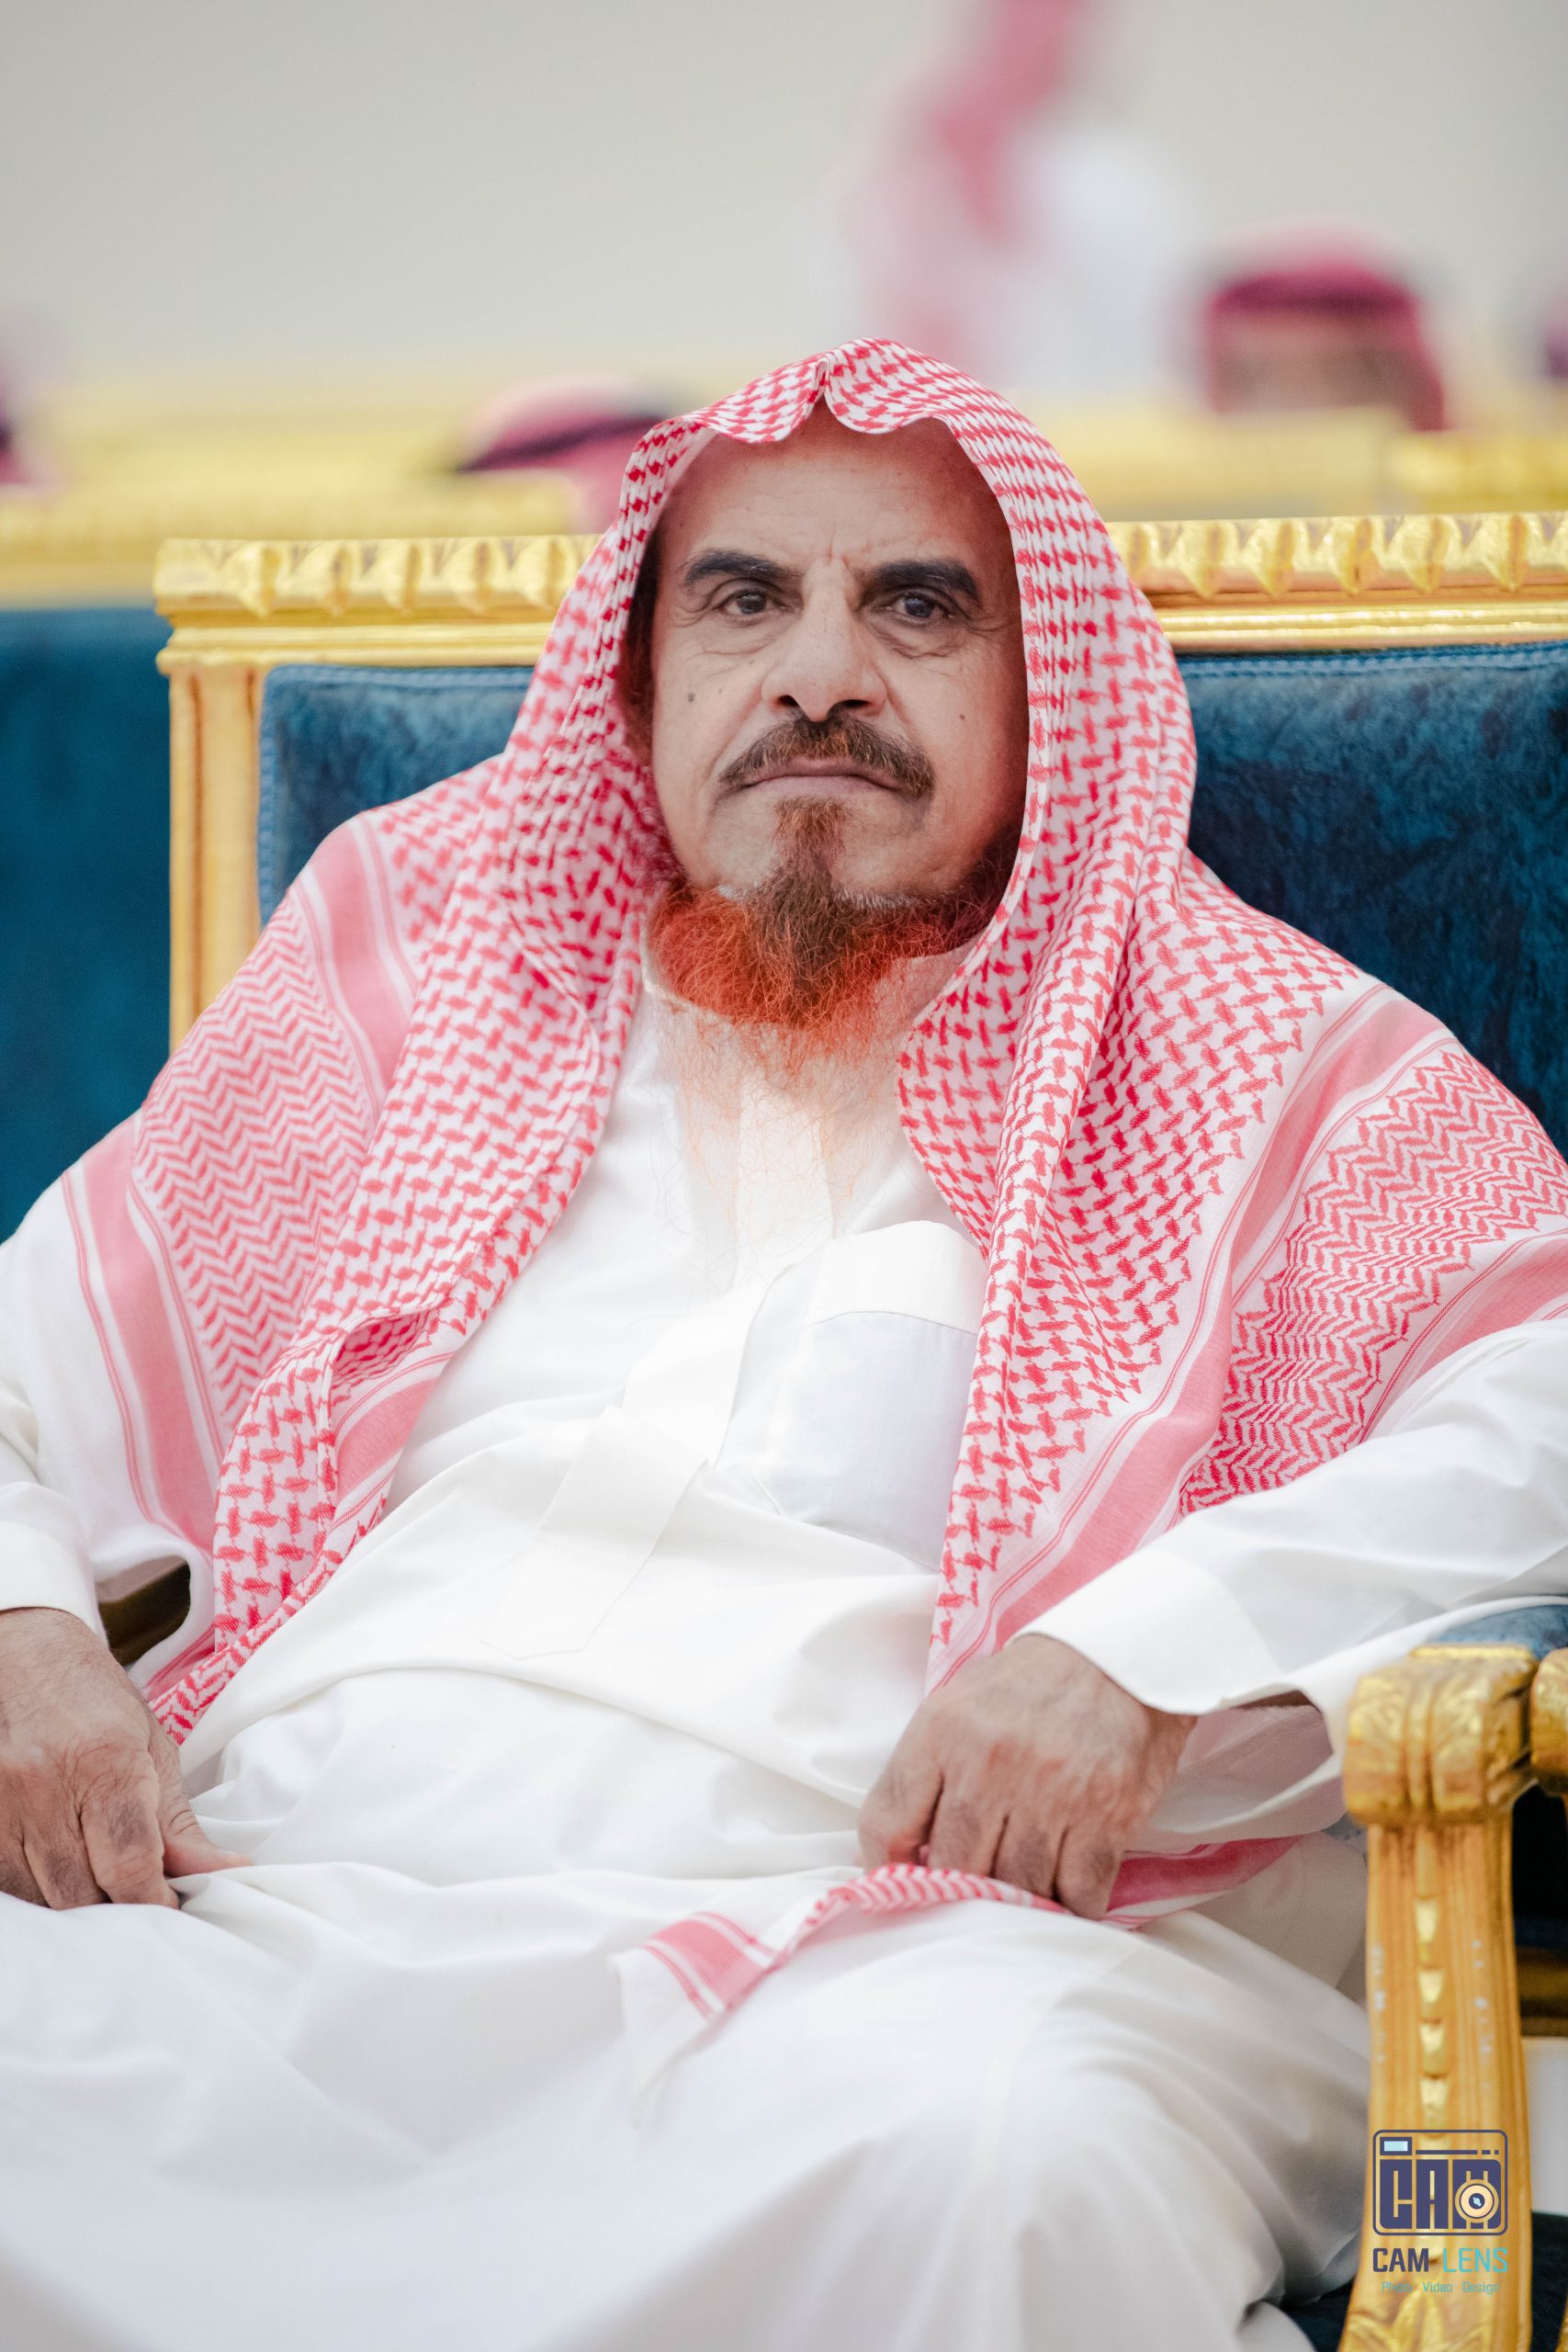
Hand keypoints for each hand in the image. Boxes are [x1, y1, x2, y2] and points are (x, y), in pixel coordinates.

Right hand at [0, 1606, 247, 1907]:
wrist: (22, 1655)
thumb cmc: (94, 1700)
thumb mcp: (152, 1749)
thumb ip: (179, 1825)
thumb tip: (224, 1875)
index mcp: (105, 1762)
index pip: (130, 1866)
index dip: (155, 1902)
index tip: (171, 1907)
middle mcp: (44, 1785)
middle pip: (84, 1893)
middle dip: (119, 1907)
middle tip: (139, 1892)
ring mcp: (0, 1803)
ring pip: (43, 1898)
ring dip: (77, 1902)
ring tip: (100, 1875)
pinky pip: (8, 1885)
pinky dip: (38, 1888)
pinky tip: (61, 1866)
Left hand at [859, 1635, 1194, 1918]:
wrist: (1122, 1657)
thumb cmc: (1030, 1687)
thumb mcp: (959, 1706)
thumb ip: (923, 1773)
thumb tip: (889, 1852)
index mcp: (942, 1731)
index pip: (885, 1822)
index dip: (885, 1866)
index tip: (904, 1882)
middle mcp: (988, 1763)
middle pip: (953, 1867)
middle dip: (962, 1889)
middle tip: (976, 1889)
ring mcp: (1049, 1793)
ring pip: (1017, 1889)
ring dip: (1021, 1900)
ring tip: (1026, 1886)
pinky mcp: (1107, 1816)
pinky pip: (1078, 1895)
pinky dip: (1073, 1905)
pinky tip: (1069, 1888)